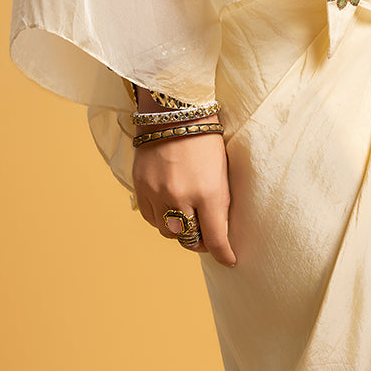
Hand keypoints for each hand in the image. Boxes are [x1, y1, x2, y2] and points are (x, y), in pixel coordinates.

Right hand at [133, 130, 236, 266]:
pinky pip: (150, 217)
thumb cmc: (207, 140)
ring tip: (187, 219)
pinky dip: (161, 218)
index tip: (229, 260)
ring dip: (179, 230)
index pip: (216, 239)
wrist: (176, 110)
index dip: (224, 255)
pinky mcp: (141, 186)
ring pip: (168, 232)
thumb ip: (220, 204)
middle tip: (207, 239)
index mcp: (208, 193)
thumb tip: (219, 233)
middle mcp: (181, 197)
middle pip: (189, 240)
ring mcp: (157, 192)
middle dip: (200, 243)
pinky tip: (169, 208)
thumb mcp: (222, 173)